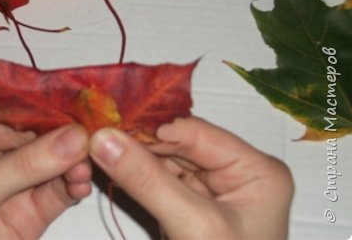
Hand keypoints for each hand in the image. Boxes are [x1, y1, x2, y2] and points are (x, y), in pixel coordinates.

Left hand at [0, 115, 90, 238]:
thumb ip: (22, 165)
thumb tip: (74, 137)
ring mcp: (14, 187)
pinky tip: (81, 185)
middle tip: (90, 139)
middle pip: (38, 140)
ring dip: (72, 164)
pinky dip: (73, 187)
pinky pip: (58, 193)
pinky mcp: (31, 214)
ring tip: (84, 168)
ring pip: (53, 165)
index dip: (45, 117)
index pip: (14, 119)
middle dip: (63, 140)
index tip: (76, 116)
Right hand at [90, 116, 293, 238]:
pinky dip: (136, 178)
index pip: (197, 133)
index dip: (152, 128)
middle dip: (140, 144)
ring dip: (134, 160)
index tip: (108, 127)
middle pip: (179, 145)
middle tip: (98, 138)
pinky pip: (160, 181)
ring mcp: (214, 189)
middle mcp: (237, 171)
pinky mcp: (193, 205)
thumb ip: (148, 181)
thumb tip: (103, 138)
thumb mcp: (192, 226)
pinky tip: (112, 169)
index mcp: (256, 169)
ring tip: (98, 151)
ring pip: (165, 161)